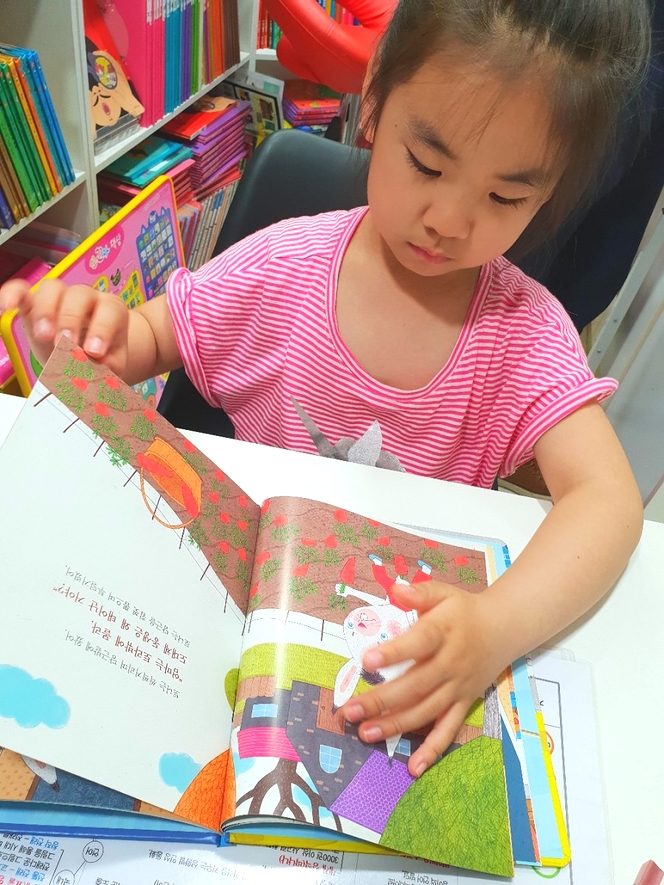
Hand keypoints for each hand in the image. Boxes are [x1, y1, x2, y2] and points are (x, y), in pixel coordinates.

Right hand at [0, 278, 130, 374]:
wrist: (86, 356)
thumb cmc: (101, 358)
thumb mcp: (110, 366)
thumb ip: (107, 368)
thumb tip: (96, 372)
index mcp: (111, 310)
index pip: (110, 311)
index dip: (102, 329)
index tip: (93, 352)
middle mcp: (87, 297)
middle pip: (80, 295)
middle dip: (71, 320)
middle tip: (65, 345)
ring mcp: (60, 297)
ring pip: (52, 289)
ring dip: (46, 311)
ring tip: (42, 336)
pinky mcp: (33, 302)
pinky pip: (21, 289)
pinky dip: (12, 294)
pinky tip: (6, 307)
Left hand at [341, 581, 506, 776]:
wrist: (503, 629)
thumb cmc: (463, 610)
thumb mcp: (444, 593)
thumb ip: (420, 593)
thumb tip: (395, 589)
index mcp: (443, 632)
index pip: (418, 643)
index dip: (394, 653)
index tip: (366, 661)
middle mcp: (451, 663)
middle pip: (416, 685)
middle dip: (381, 700)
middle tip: (350, 711)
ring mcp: (458, 687)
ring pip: (426, 711)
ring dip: (396, 726)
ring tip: (366, 734)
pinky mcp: (463, 703)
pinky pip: (448, 730)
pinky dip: (433, 750)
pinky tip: (413, 768)